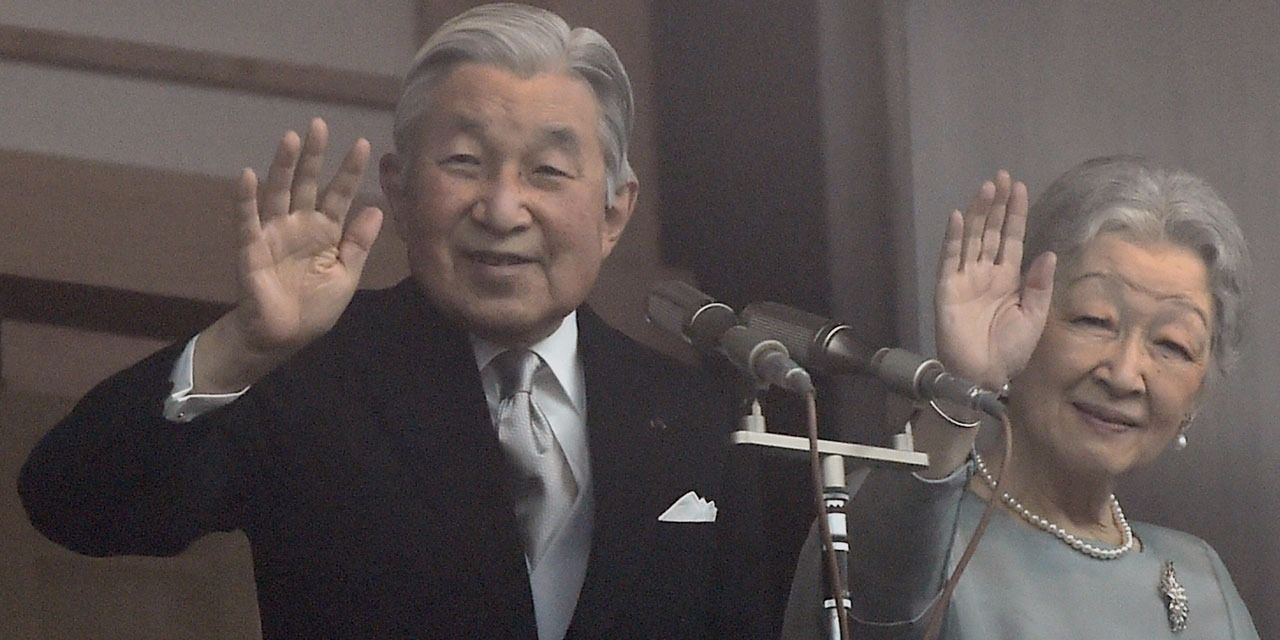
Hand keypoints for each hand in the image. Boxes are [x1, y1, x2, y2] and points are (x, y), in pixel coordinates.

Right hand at [196, 118, 383, 391]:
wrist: (284, 336)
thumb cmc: (315, 306)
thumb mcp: (346, 275)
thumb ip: (358, 243)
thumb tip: (377, 209)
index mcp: (326, 231)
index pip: (339, 194)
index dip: (350, 171)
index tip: (364, 144)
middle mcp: (299, 225)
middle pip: (307, 183)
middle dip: (314, 155)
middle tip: (319, 124)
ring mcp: (274, 233)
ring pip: (279, 192)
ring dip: (283, 166)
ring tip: (290, 138)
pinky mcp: (252, 248)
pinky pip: (248, 220)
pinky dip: (246, 198)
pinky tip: (247, 175)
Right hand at [934, 170, 1054, 389]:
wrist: (984, 374)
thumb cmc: (1010, 350)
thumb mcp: (1034, 316)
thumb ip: (1039, 285)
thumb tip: (1047, 252)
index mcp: (1008, 278)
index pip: (1011, 238)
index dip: (1015, 214)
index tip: (1020, 188)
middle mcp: (986, 273)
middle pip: (991, 231)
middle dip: (997, 205)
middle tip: (1001, 177)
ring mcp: (965, 278)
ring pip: (972, 238)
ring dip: (977, 213)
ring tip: (986, 188)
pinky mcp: (947, 288)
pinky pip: (950, 258)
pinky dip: (953, 237)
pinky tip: (957, 216)